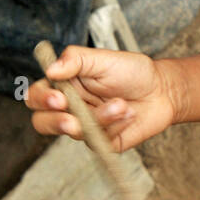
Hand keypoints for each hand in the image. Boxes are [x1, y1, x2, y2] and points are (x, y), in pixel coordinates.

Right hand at [26, 46, 177, 151]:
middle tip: (73, 120)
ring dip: (101, 118)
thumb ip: (75, 60)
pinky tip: (130, 114)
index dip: (41, 99)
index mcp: (64, 86)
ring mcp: (85, 127)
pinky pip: (99, 141)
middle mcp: (70, 108)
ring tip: (122, 104)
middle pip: (43, 123)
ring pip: (76, 133)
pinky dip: (116, 126)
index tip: (58, 98)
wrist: (162, 90)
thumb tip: (51, 69)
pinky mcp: (102, 141)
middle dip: (56, 123)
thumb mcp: (103, 58)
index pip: (37, 96)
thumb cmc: (132, 72)